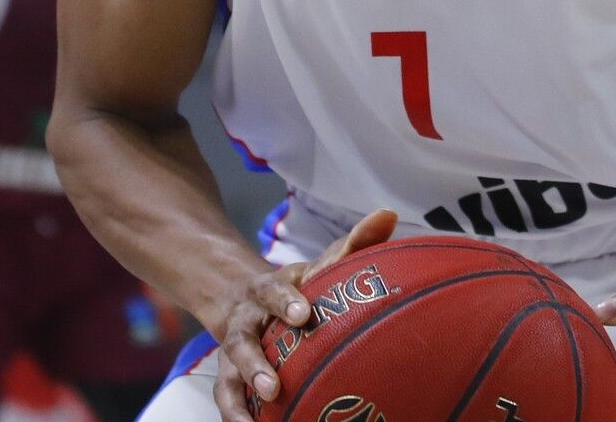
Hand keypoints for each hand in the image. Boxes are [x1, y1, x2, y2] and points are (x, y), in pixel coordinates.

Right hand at [212, 208, 397, 421]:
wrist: (237, 295)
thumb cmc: (295, 287)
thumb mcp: (317, 265)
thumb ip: (352, 244)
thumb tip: (388, 215)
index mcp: (269, 290)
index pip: (276, 291)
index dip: (286, 301)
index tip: (303, 315)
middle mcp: (246, 320)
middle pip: (242, 339)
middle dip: (253, 362)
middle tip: (272, 385)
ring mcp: (234, 350)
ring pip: (228, 373)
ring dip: (240, 398)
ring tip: (254, 421)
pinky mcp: (230, 376)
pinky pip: (226, 398)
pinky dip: (236, 416)